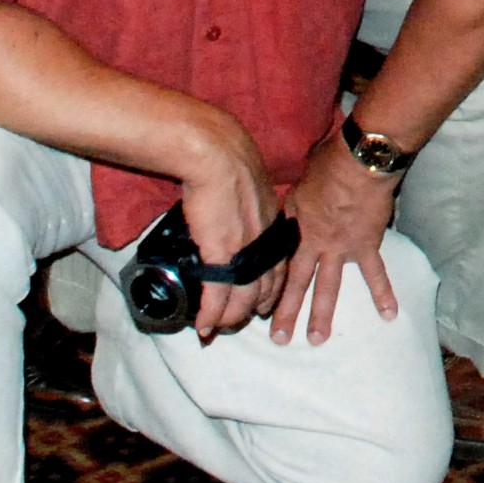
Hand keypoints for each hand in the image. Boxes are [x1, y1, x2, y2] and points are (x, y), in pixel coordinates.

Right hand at [176, 130, 284, 339]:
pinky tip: (203, 326)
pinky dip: (210, 314)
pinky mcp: (221, 253)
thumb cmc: (230, 161)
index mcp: (274, 225)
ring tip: (219, 329)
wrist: (218, 153)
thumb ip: (251, 203)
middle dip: (253, 308)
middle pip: (266, 287)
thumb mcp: (253, 186)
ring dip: (230, 317)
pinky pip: (218, 295)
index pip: (279, 267)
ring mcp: (245, 249)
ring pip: (243, 297)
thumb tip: (238, 208)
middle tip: (239, 322)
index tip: (265, 304)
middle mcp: (265, 241)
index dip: (272, 289)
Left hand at [271, 131, 401, 346]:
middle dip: (286, 311)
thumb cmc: (330, 164)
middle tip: (278, 339)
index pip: (278, 262)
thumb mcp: (300, 184)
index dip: (268, 282)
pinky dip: (383, 294)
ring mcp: (340, 248)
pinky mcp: (366, 246)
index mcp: (296, 228)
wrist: (360, 162)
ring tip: (317, 340)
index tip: (258, 303)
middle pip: (297, 282)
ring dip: (322, 315)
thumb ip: (296, 204)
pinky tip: (389, 315)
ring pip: (328, 287)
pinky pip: (375, 274)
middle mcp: (314, 244)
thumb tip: (292, 210)